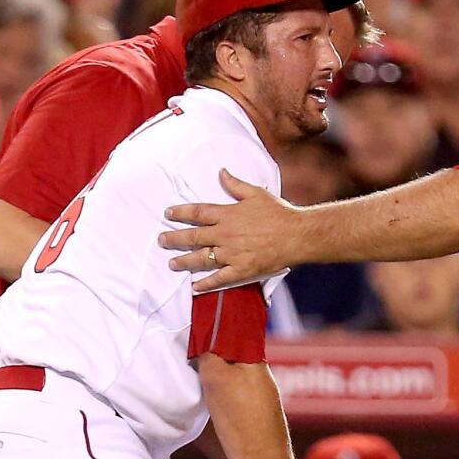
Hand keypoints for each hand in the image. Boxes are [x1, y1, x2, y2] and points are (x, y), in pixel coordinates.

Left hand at [160, 169, 300, 291]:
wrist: (297, 235)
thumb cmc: (278, 212)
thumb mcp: (256, 193)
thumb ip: (235, 184)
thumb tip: (221, 172)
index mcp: (228, 214)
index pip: (198, 213)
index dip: (181, 212)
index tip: (168, 213)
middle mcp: (225, 234)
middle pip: (193, 237)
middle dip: (174, 238)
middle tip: (161, 240)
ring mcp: (232, 254)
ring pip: (201, 258)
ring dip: (184, 261)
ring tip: (172, 263)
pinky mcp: (241, 269)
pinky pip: (219, 278)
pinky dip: (205, 283)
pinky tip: (194, 287)